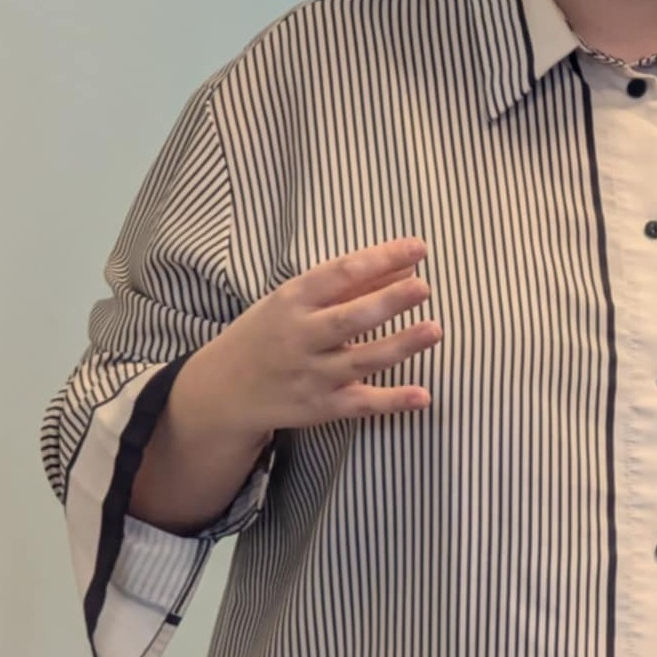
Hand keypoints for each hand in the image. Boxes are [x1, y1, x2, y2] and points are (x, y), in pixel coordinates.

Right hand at [180, 238, 442, 444]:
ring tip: (435, 329)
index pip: (340, 273)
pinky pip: (360, 405)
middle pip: (349, 319)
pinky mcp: (321, 408)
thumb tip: (405, 268)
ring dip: (400, 346)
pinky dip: (392, 401)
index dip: (381, 259)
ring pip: (361, 361)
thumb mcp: (296, 300)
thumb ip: (350, 285)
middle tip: (424, 287)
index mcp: (293, 300)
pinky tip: (422, 396)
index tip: (418, 248)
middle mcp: (301, 338)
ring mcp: (311, 375)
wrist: (220, 392)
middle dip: (388, 302)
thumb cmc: (269, 332)